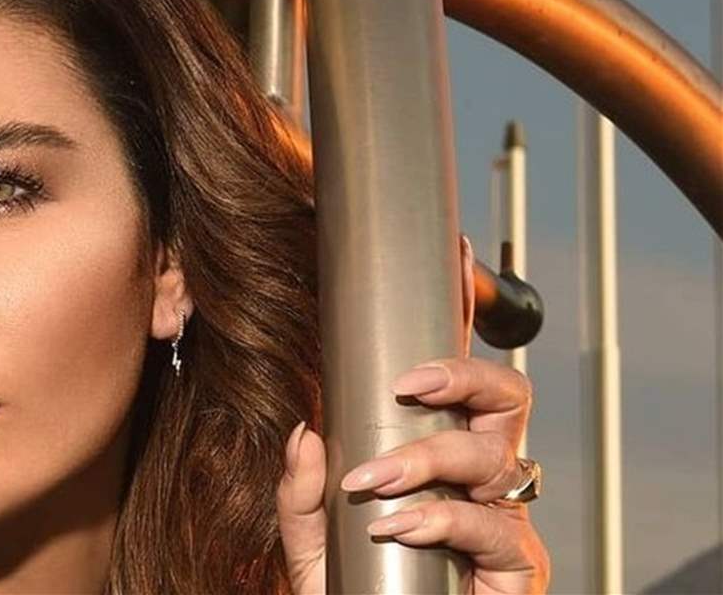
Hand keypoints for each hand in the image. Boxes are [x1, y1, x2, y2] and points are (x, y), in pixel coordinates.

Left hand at [275, 235, 550, 593]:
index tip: (448, 257)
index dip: (460, 317)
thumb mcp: (310, 539)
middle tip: (404, 386)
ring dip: (428, 459)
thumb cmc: (352, 591)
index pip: (457, 378)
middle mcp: (481, 480)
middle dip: (461, 376)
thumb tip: (306, 432)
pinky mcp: (517, 571)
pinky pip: (496, 528)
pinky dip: (442, 520)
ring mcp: (504, 521)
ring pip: (496, 457)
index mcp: (440, 456)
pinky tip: (398, 526)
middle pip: (507, 397)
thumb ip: (301, 490)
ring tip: (373, 483)